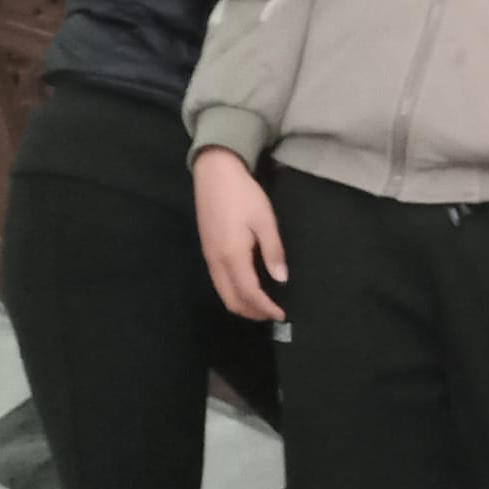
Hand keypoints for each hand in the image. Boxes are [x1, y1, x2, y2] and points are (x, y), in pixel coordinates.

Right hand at [194, 147, 285, 321]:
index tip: (281, 314)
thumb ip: (273, 251)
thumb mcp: (264, 220)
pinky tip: (248, 287)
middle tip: (273, 313)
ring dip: (242, 304)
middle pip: (232, 300)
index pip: (249, 293)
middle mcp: (216, 262)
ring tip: (263, 304)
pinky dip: (234, 292)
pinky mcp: (207, 251)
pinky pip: (219, 282)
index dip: (265, 308)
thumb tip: (281, 279)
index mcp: (232, 256)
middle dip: (252, 312)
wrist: (214, 174)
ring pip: (223, 293)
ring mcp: (209, 257)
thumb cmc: (243, 194)